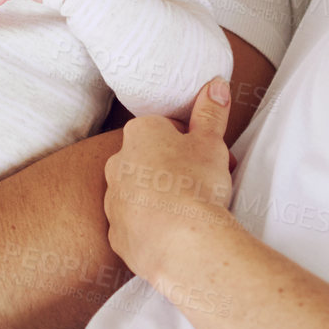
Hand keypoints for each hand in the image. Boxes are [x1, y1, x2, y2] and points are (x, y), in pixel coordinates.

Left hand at [103, 77, 235, 285]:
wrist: (183, 243)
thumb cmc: (196, 186)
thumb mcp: (211, 142)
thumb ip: (211, 112)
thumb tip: (215, 84)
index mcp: (139, 133)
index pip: (164, 129)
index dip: (190, 143)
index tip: (206, 159)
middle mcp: (117, 164)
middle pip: (149, 160)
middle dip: (173, 169)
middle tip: (202, 184)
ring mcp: (113, 201)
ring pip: (139, 193)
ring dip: (159, 198)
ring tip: (189, 212)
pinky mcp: (116, 234)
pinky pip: (134, 225)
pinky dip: (151, 228)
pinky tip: (173, 233)